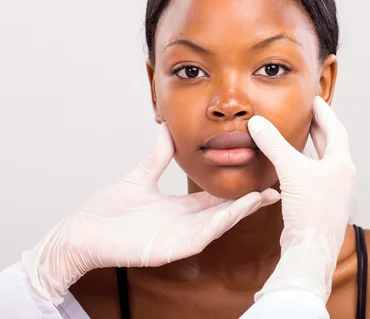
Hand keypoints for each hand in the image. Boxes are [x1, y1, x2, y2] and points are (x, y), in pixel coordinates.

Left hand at [21, 123, 279, 304]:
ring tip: (266, 194)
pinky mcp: (172, 248)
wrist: (82, 232)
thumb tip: (168, 129)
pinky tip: (238, 210)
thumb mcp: (141, 176)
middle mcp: (185, 223)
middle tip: (278, 185)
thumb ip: (158, 155)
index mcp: (180, 208)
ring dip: (244, 210)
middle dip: (252, 199)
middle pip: (226, 210)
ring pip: (220, 222)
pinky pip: (203, 234)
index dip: (239, 186)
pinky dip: (222, 222)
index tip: (260, 173)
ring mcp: (181, 237)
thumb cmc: (107, 211)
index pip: (217, 197)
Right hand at [248, 96, 355, 301]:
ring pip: (322, 160)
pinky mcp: (321, 204)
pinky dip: (303, 164)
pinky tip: (290, 166)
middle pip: (331, 143)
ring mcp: (332, 191)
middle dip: (318, 127)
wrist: (310, 250)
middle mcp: (341, 176)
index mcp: (341, 164)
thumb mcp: (291, 170)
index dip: (324, 112)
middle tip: (306, 112)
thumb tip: (257, 123)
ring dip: (310, 146)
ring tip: (297, 134)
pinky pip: (313, 175)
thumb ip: (274, 144)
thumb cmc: (310, 211)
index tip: (314, 99)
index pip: (335, 128)